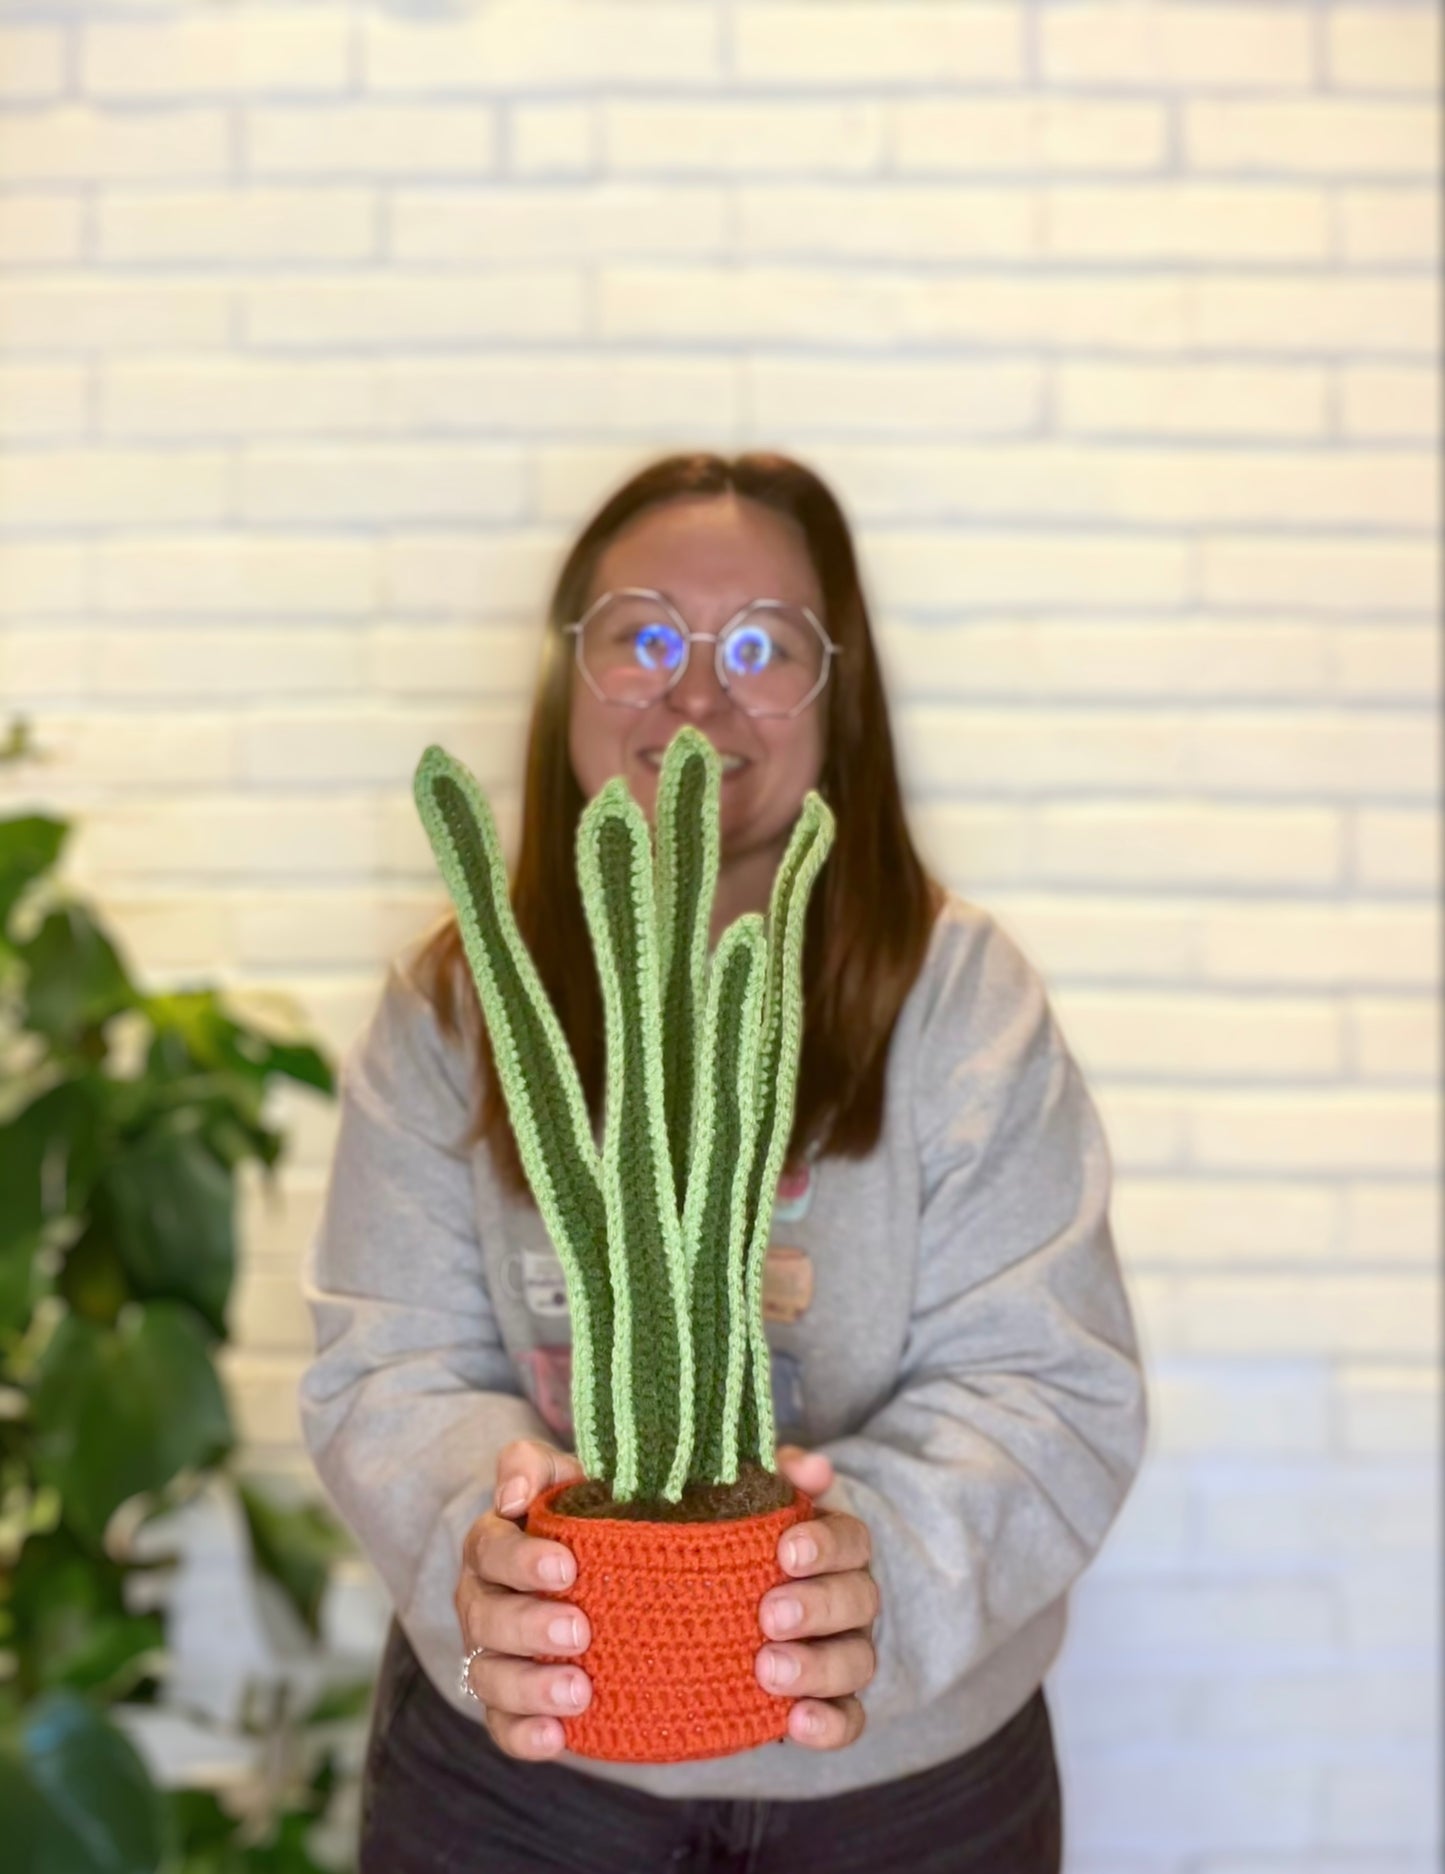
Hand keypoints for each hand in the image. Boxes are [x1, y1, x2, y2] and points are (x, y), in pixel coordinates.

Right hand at [454, 1437, 590, 1760]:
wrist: (606, 1570)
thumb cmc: (584, 1515)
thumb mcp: (567, 1477)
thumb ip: (535, 1466)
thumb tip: (512, 1493)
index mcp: (493, 1544)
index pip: (490, 1548)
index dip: (521, 1560)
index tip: (566, 1568)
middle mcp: (482, 1600)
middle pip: (486, 1617)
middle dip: (529, 1627)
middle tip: (578, 1631)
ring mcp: (491, 1653)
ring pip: (489, 1675)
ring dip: (529, 1687)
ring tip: (579, 1692)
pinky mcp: (509, 1703)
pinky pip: (502, 1725)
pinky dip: (524, 1735)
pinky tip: (557, 1736)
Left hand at [758, 1445, 878, 1750]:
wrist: (735, 1593)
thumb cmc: (745, 1536)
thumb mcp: (755, 1496)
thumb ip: (780, 1475)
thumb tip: (810, 1467)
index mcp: (837, 1546)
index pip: (850, 1540)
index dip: (826, 1546)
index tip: (786, 1551)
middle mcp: (850, 1597)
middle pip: (858, 1601)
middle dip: (817, 1607)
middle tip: (770, 1615)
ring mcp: (846, 1650)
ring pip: (857, 1661)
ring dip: (818, 1667)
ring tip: (770, 1671)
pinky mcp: (832, 1700)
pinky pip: (849, 1718)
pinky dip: (830, 1724)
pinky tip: (795, 1723)